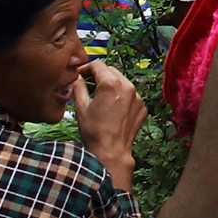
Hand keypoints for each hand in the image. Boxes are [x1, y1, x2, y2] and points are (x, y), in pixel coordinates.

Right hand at [70, 58, 147, 179]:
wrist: (111, 152)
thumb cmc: (95, 132)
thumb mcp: (81, 107)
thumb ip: (78, 87)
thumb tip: (76, 78)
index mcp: (111, 84)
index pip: (98, 65)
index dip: (86, 68)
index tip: (80, 74)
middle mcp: (127, 86)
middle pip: (111, 71)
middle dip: (98, 75)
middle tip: (87, 84)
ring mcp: (137, 97)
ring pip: (122, 81)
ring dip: (111, 84)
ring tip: (99, 97)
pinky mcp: (141, 107)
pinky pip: (130, 94)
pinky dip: (121, 96)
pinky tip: (112, 108)